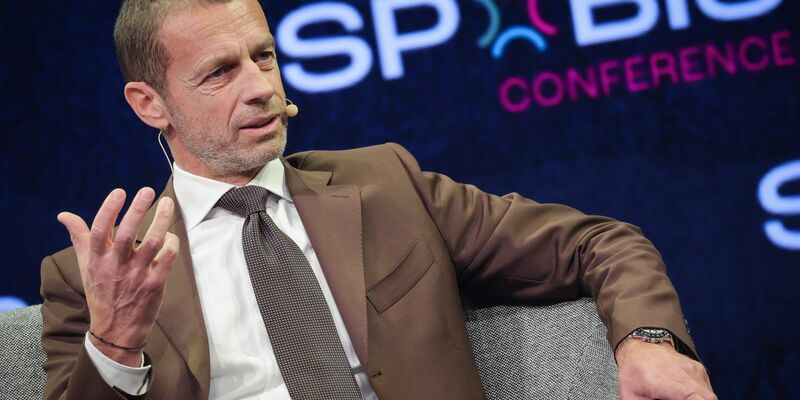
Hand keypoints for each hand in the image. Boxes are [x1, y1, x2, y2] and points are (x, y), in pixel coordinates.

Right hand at [57, 188, 178, 366]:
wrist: (115, 331)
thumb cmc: (101, 292)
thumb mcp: (86, 266)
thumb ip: (79, 238)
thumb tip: (64, 215)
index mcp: (98, 260)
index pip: (100, 230)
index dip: (109, 209)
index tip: (120, 192)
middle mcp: (116, 266)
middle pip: (128, 233)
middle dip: (138, 209)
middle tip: (148, 190)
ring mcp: (136, 275)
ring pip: (153, 243)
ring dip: (161, 221)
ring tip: (167, 204)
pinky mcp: (154, 285)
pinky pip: (167, 259)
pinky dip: (172, 244)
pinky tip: (171, 235)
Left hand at [616, 338, 715, 399]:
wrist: (641, 348)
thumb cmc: (635, 372)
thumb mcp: (631, 397)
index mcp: (662, 381)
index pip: (691, 396)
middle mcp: (681, 373)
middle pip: (706, 398)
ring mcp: (693, 370)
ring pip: (709, 396)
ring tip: (678, 399)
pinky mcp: (699, 369)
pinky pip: (707, 390)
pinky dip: (701, 397)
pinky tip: (686, 397)